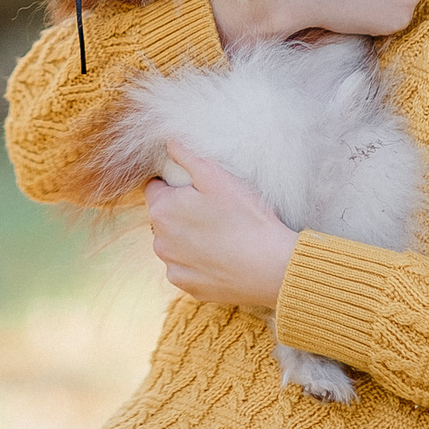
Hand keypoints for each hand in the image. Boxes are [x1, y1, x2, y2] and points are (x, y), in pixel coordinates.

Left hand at [144, 144, 295, 309]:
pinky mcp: (188, 287)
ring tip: (220, 234)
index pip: (155, 189)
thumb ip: (187, 156)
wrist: (273, 266)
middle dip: (180, 212)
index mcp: (162, 212)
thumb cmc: (247, 218)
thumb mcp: (217, 177)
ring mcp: (173, 267)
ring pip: (173, 244)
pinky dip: (198, 262)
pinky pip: (186, 268)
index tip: (197, 189)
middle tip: (213, 211)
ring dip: (187, 238)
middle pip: (163, 218)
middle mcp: (159, 242)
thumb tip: (169, 141)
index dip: (175, 185)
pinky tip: (221, 256)